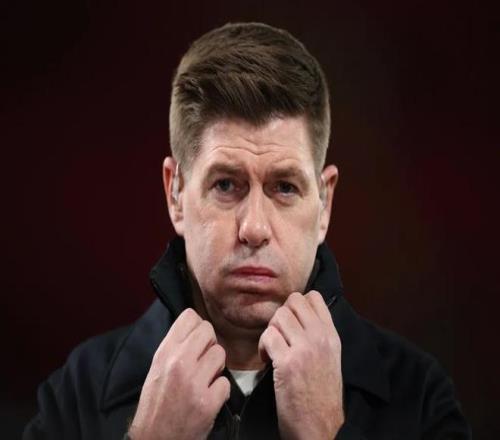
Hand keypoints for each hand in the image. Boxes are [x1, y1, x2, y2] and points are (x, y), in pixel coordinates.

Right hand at [129, 308, 229, 439]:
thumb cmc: (156, 404)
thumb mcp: (157, 368)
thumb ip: (175, 346)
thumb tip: (196, 327)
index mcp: (164, 352)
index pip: (189, 316)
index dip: (197, 327)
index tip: (196, 341)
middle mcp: (178, 363)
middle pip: (208, 330)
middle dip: (209, 344)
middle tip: (202, 361)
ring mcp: (194, 382)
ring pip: (220, 354)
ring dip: (216, 368)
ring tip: (204, 381)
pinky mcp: (207, 402)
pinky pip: (226, 382)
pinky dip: (220, 392)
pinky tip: (208, 399)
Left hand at [258, 291, 343, 439]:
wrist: (322, 427)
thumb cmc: (321, 394)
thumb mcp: (329, 357)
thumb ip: (317, 334)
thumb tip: (298, 314)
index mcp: (332, 335)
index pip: (313, 297)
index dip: (296, 305)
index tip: (291, 323)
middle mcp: (320, 337)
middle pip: (292, 301)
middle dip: (281, 316)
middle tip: (280, 335)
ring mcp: (305, 348)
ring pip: (278, 316)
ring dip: (270, 331)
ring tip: (273, 349)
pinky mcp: (287, 363)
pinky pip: (268, 337)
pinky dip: (263, 347)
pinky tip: (268, 360)